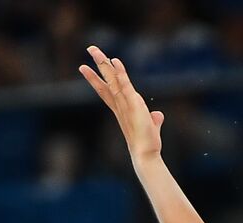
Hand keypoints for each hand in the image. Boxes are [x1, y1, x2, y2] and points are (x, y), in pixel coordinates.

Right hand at [79, 46, 163, 161]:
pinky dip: (120, 73)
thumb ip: (153, 119)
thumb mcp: (151, 126)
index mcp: (120, 108)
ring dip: (103, 63)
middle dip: (98, 64)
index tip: (84, 68)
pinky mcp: (133, 104)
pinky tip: (115, 60)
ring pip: (111, 79)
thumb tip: (157, 116)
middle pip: (105, 80)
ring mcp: (124, 103)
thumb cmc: (147, 143)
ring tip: (93, 49)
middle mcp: (119, 104)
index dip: (96, 78)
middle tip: (90, 48)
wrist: (146, 154)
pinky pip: (125, 85)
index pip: (105, 90)